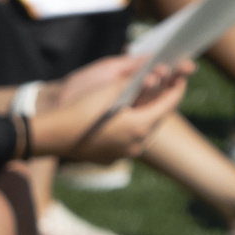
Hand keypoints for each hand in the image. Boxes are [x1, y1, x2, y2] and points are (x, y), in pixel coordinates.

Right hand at [30, 54, 191, 160]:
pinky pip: (129, 141)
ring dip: (147, 116)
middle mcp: (137, 144)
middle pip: (158, 119)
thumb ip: (134, 83)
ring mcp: (126, 154)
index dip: (177, 89)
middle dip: (162, 103)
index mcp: (140, 126)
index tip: (181, 78)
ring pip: (144, 132)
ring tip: (145, 102)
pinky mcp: (112, 159)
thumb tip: (152, 74)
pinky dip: (131, 128)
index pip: (169, 105)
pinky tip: (123, 119)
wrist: (53, 136)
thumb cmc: (81, 110)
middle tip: (165, 88)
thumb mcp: (110, 90)